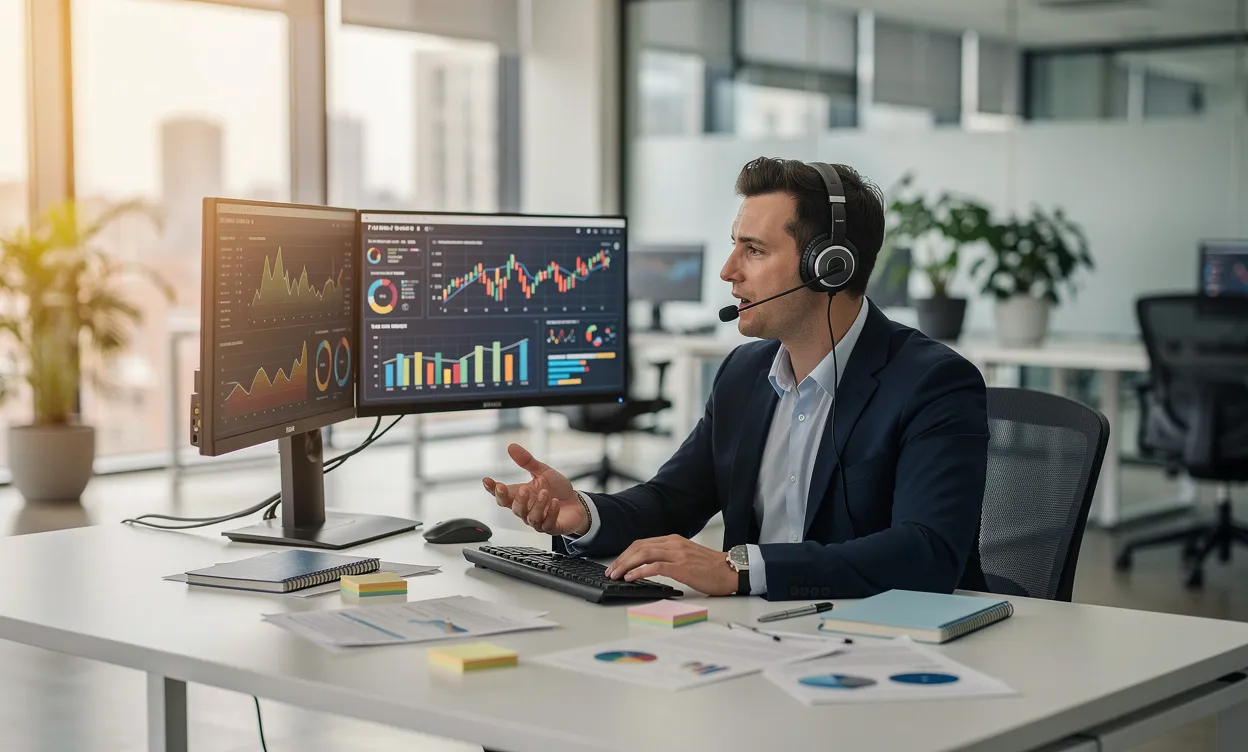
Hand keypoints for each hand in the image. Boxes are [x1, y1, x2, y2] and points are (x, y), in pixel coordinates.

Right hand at [482, 443, 588, 535]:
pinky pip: (547, 524)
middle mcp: (527, 510)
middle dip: (518, 500)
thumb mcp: (543, 472)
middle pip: (515, 509)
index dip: (493, 490)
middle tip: (524, 489)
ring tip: (545, 493)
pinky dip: (551, 513)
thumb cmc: (557, 489)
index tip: (487, 481)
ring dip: (537, 505)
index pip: (503, 495)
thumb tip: (512, 447)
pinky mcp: (551, 527)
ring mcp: (538, 520)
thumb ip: (527, 461)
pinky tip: (555, 503)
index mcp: (521, 496)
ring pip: (530, 518)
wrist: (577, 503)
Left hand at [605, 535, 737, 596]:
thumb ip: (669, 557)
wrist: (731, 571)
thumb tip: (648, 567)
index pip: (642, 543)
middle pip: (639, 547)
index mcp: (673, 540)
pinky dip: (639, 572)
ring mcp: (677, 554)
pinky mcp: (682, 567)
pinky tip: (631, 578)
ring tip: (616, 575)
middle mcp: (673, 543)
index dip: (625, 554)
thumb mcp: (686, 556)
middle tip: (610, 571)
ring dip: (626, 565)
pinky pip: (655, 567)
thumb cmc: (711, 568)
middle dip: (621, 559)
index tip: (616, 565)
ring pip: (643, 555)